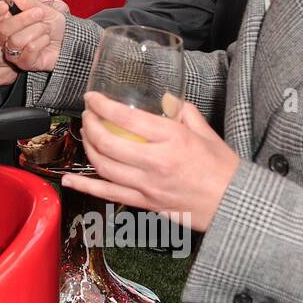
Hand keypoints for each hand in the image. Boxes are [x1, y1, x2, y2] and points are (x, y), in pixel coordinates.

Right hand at [0, 0, 68, 72]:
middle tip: (40, 13)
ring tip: (46, 30)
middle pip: (3, 28)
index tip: (6, 6)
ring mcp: (14, 50)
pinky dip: (41, 42)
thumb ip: (28, 1)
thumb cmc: (56, 25)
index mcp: (8, 18)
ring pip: (16, 40)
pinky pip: (28, 51)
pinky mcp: (24, 63)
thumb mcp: (45, 7)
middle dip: (24, 19)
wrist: (70, 40)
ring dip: (37, 31)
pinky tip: (46, 41)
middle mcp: (7, 35)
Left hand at [61, 91, 238, 232]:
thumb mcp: (205, 132)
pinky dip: (85, 187)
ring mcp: (147, 185)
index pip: (126, 118)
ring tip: (86, 135)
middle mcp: (155, 161)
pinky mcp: (144, 202)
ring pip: (103, 166)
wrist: (233, 205)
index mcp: (171, 139)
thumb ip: (182, 112)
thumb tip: (164, 99)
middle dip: (90, 124)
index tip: (91, 98)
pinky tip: (69, 180)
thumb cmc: (223, 168)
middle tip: (87, 115)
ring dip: (88, 147)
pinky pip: (108, 194)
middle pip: (108, 141)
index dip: (102, 106)